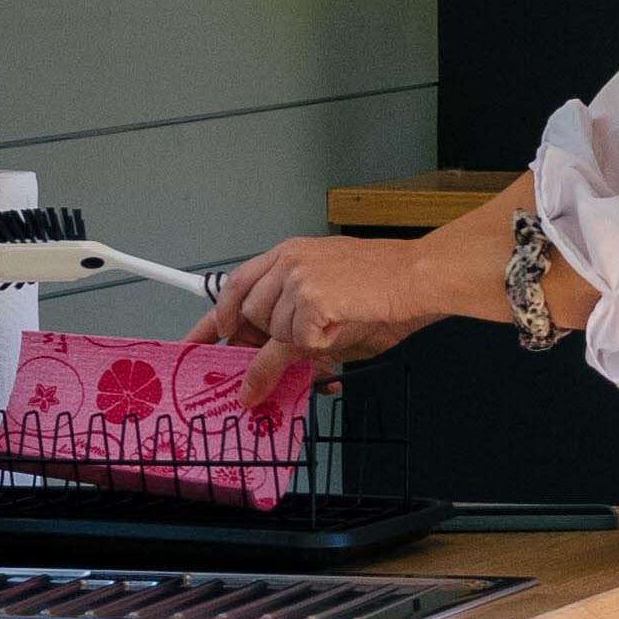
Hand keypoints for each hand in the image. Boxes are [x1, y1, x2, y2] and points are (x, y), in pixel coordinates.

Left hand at [202, 228, 462, 367]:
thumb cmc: (386, 287)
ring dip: (302, 343)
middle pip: (251, 315)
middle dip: (267, 341)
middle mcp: (288, 261)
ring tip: (338, 326)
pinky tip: (340, 330)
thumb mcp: (329, 302)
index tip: (198, 343)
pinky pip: (296, 342)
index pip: (236, 286)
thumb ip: (292, 325)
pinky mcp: (311, 300)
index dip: (216, 320)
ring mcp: (297, 279)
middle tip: (296, 349)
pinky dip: (316, 348)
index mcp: (290, 254)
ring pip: (274, 333)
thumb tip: (267, 364)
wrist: (420, 277)